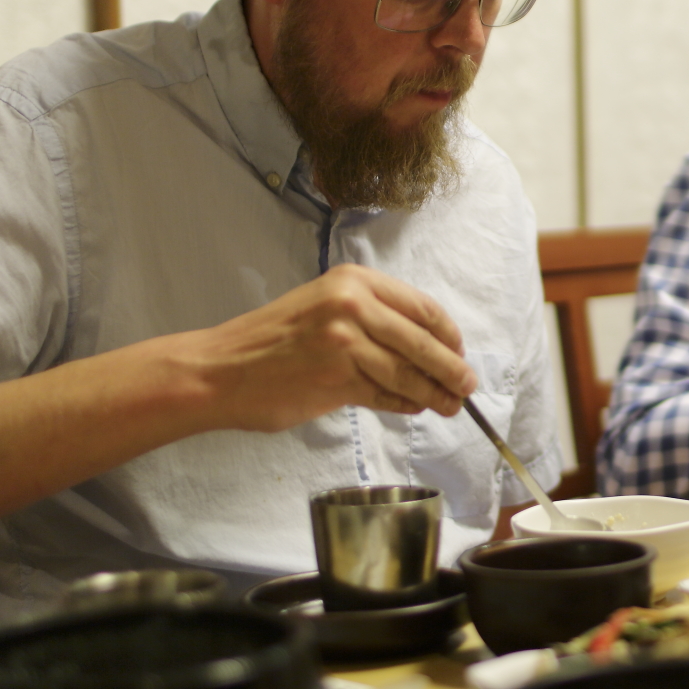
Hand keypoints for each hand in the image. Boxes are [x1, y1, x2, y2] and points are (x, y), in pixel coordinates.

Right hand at [186, 264, 478, 431]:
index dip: (448, 335)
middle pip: (423, 342)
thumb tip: (425, 346)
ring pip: (409, 372)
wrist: (221, 370)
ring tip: (449, 405)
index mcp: (354, 280)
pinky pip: (387, 395)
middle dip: (452, 369)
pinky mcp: (339, 378)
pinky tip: (414, 408)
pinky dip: (406, 405)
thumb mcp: (323, 308)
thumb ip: (371, 318)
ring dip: (435, 393)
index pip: (423, 308)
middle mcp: (353, 304)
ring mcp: (346, 341)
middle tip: (467, 386)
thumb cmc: (272, 341)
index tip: (459, 352)